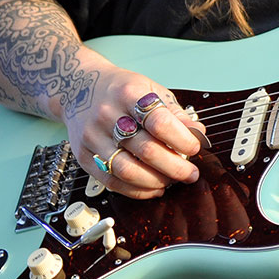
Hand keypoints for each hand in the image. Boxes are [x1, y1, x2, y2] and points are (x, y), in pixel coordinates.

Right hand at [62, 66, 207, 199]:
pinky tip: (152, 188)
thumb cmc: (120, 90)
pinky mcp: (84, 156)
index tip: (195, 148)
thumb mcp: (150, 89)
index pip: (159, 122)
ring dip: (156, 182)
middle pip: (146, 150)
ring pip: (127, 170)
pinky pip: (111, 182)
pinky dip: (136, 190)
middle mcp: (107, 115)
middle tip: (190, 173)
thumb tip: (197, 133)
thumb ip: (174, 112)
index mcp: (128, 94)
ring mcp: (93, 137)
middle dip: (175, 167)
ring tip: (172, 181)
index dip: (182, 139)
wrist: (80, 88)